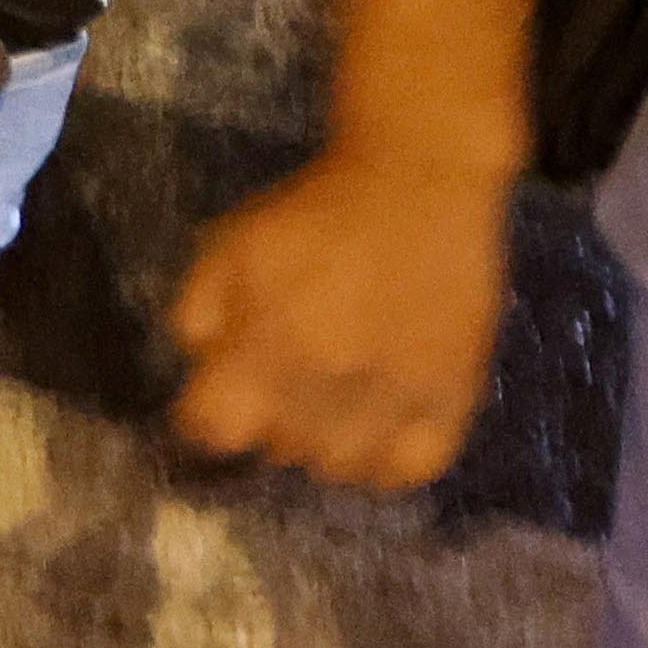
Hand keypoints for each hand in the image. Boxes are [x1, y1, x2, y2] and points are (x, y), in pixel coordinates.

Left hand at [168, 138, 515, 492]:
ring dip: (326, 443)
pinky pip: (412, 467)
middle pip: (278, 449)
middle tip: (285, 381)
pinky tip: (378, 429)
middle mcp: (325, 383)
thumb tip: (201, 371)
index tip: (218, 400)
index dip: (206, 417)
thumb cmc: (314, 213)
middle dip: (271, 419)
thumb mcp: (228, 245)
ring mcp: (393, 396)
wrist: (415, 179)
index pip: (212, 430)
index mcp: (263, 345)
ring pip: (340, 467)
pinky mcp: (451, 395)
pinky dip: (388, 461)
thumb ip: (195, 314)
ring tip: (330, 404)